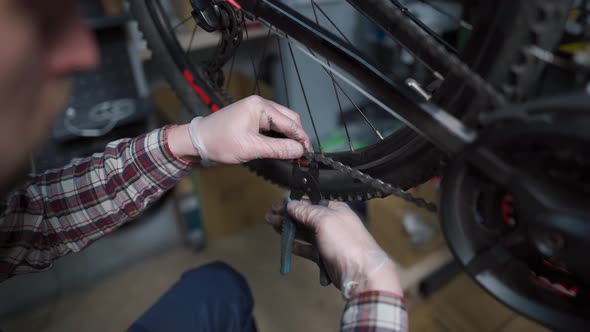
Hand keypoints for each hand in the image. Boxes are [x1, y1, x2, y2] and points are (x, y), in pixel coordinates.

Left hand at [168, 96, 311, 163]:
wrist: (196, 142)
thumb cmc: (220, 143)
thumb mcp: (251, 148)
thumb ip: (278, 149)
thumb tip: (300, 151)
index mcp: (260, 106)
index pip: (290, 122)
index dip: (302, 138)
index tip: (309, 154)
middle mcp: (260, 105)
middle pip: (289, 119)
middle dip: (297, 136)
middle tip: (303, 155)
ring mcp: (256, 111)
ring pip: (282, 123)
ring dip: (289, 137)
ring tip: (294, 153)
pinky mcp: (252, 120)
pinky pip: (272, 126)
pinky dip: (279, 137)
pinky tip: (282, 148)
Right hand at [265, 200, 402, 297]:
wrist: (361, 273)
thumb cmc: (344, 242)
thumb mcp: (325, 220)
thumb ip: (306, 211)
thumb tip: (291, 204)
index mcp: (335, 209)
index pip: (310, 201)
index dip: (292, 202)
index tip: (276, 205)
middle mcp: (331, 222)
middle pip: (305, 216)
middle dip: (287, 215)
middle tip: (269, 216)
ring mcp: (328, 240)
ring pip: (304, 232)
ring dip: (288, 229)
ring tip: (271, 226)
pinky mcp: (324, 256)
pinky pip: (307, 248)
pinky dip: (296, 245)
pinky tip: (285, 243)